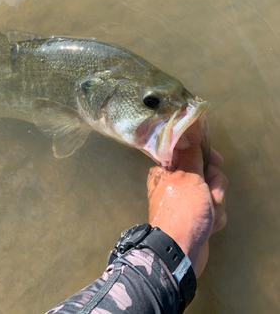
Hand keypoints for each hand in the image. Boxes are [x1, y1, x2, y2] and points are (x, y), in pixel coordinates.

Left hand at [147, 138, 227, 277]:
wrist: (179, 252)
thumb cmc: (181, 210)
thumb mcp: (188, 177)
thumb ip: (191, 154)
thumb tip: (187, 132)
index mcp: (166, 170)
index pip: (190, 152)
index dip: (206, 156)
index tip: (218, 161)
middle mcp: (174, 183)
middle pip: (206, 172)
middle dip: (214, 185)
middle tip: (211, 195)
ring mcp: (186, 201)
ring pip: (213, 191)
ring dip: (216, 204)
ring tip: (209, 215)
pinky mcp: (196, 217)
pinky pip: (213, 210)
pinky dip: (215, 217)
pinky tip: (210, 226)